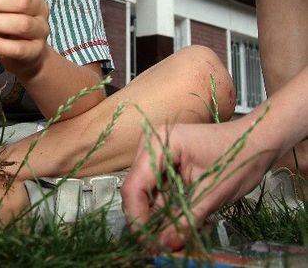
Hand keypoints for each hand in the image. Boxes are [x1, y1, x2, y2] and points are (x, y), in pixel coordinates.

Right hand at [121, 117, 276, 250]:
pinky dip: (167, 208)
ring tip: (176, 237)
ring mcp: (155, 153)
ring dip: (158, 216)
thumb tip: (165, 245)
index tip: (149, 244)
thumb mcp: (213, 193)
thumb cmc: (237, 159)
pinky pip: (157, 190)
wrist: (254, 142)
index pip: (134, 186)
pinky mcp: (163, 162)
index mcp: (158, 144)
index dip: (137, 217)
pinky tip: (180, 222)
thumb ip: (186, 219)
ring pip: (146, 193)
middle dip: (147, 220)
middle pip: (136, 190)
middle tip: (162, 246)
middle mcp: (150, 145)